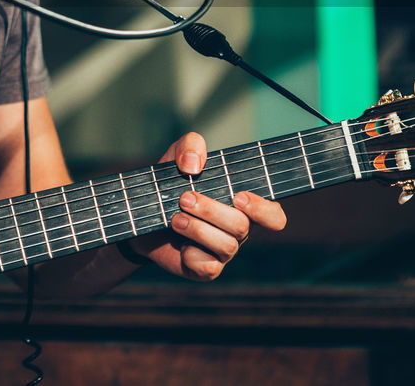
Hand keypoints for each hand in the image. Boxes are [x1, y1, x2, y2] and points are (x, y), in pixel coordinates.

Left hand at [130, 132, 285, 280]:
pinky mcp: (205, 269)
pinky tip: (179, 242)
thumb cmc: (170, 183)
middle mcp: (238, 230)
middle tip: (185, 198)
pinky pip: (208, 268)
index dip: (263, 209)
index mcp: (243, 205)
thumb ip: (190, 145)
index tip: (239, 196)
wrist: (141, 214)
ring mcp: (223, 251)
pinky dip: (191, 254)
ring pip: (227, 246)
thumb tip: (194, 164)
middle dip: (212, 210)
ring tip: (174, 218)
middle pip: (242, 226)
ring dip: (197, 229)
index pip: (274, 215)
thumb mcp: (177, 156)